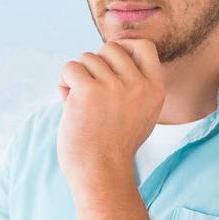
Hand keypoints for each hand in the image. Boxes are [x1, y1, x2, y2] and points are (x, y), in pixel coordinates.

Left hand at [56, 38, 165, 189]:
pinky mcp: (90, 90)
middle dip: (95, 64)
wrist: (101, 173)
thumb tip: (113, 53)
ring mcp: (115, 86)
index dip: (123, 47)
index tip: (109, 62)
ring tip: (80, 103)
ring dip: (77, 77)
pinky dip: (63, 82)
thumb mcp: (140, 112)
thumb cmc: (113, 145)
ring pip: (86, 58)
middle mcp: (139, 85)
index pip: (144, 46)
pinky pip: (70, 68)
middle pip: (110, 48)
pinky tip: (68, 102)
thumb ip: (134, 85)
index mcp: (155, 89)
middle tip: (90, 89)